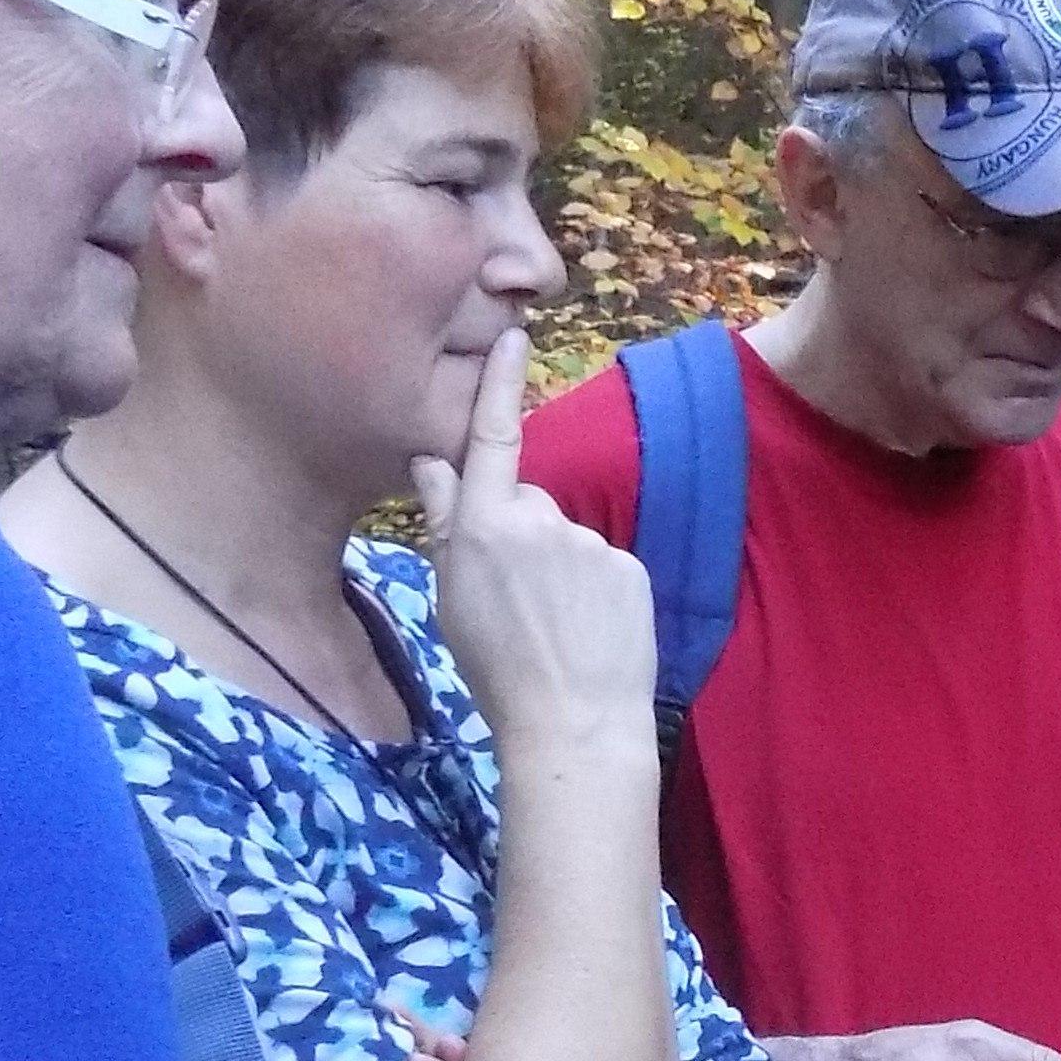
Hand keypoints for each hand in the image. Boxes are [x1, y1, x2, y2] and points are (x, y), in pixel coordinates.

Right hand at [411, 327, 657, 759]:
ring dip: (558, 569)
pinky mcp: (631, 567)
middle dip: (520, 537)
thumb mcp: (450, 596)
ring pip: (567, 539)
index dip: (500, 385)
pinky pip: (605, 566)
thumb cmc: (497, 669)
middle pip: (527, 505)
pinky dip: (595, 591)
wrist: (572, 723)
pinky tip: (587, 632)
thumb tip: (430, 461)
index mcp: (485, 526)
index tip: (513, 336)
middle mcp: (541, 521)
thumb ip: (445, 521)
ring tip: (552, 626)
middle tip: (514, 602)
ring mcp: (591, 543)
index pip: (492, 439)